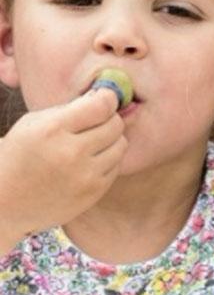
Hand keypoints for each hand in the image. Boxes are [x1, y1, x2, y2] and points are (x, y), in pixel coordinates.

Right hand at [0, 89, 125, 243]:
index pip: (100, 107)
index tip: (106, 98)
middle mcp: (71, 153)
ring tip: (92, 142)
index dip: (108, 98)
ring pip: (121, 145)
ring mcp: (84, 176)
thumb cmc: (21, 153)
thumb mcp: (34, 123)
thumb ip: (69, 108)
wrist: (6, 198)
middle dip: (109, 119)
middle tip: (97, 121)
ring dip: (111, 140)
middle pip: (115, 125)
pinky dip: (108, 160)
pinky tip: (89, 161)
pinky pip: (116, 166)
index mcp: (52, 130)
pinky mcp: (93, 193)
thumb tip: (106, 96)